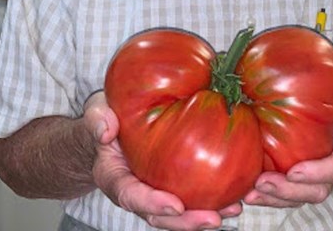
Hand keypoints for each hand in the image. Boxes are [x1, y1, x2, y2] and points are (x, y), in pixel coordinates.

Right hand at [84, 92, 242, 229]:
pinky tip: (236, 196)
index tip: (175, 205)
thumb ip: (97, 120)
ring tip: (232, 210)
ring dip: (204, 216)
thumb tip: (106, 131)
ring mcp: (155, 190)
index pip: (130, 196)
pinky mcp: (173, 184)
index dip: (151, 203)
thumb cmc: (105, 117)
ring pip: (179, 213)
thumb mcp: (96, 112)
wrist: (112, 125)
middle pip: (159, 215)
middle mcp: (135, 191)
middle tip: (213, 219)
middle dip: (186, 221)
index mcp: (114, 177)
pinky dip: (213, 200)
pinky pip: (191, 197)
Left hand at [243, 65, 332, 207]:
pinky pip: (284, 193)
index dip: (319, 173)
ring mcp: (314, 173)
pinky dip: (266, 195)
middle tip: (262, 182)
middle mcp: (332, 165)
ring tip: (250, 193)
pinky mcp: (295, 174)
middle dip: (289, 192)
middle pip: (317, 191)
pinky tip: (246, 192)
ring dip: (274, 198)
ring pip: (298, 197)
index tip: (294, 171)